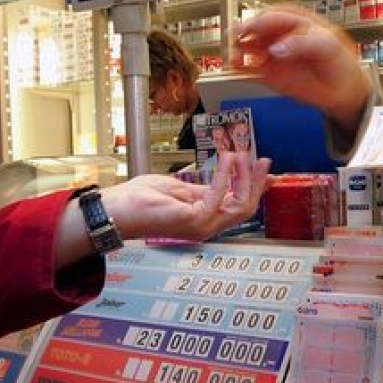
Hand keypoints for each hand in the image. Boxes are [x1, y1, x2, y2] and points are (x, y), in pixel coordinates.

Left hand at [103, 153, 271, 241]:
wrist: (117, 209)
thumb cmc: (140, 200)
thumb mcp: (181, 189)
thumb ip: (206, 188)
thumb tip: (228, 178)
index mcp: (205, 219)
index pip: (240, 206)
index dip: (256, 188)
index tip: (266, 171)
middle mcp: (207, 227)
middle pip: (246, 208)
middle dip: (257, 183)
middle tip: (263, 161)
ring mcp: (202, 226)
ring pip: (240, 205)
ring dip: (245, 178)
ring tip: (242, 155)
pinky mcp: (194, 220)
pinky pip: (219, 196)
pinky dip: (225, 175)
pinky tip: (227, 158)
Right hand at [232, 5, 371, 134]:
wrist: (344, 91)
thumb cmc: (340, 63)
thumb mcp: (328, 46)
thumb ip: (302, 44)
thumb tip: (277, 48)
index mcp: (297, 22)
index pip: (275, 16)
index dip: (263, 20)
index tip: (255, 28)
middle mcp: (282, 36)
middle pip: (257, 28)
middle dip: (245, 30)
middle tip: (237, 35)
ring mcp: (274, 55)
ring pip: (250, 47)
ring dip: (239, 48)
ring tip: (233, 54)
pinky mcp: (270, 74)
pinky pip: (251, 69)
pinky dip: (240, 68)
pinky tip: (234, 67)